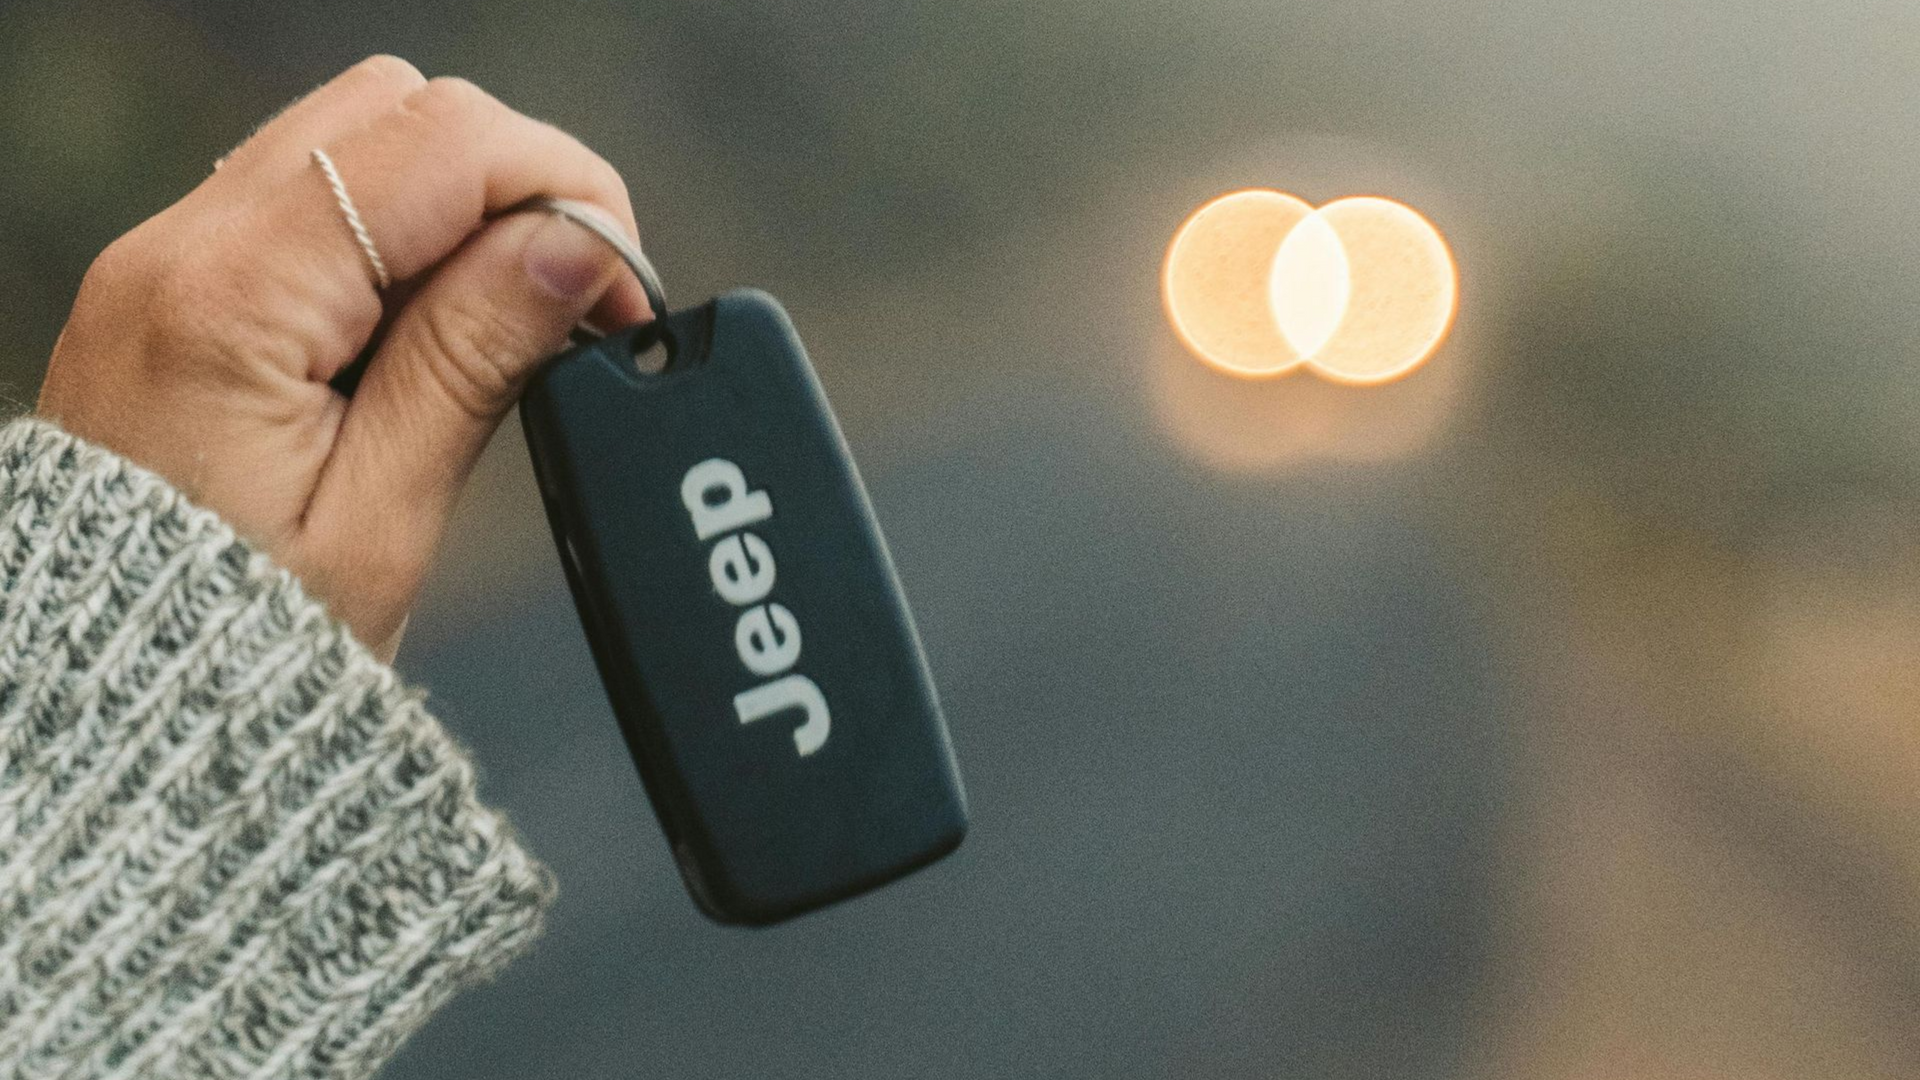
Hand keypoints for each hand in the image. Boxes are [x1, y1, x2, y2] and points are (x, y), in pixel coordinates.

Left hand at [37, 56, 651, 657]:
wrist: (114, 697)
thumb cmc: (237, 641)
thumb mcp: (382, 517)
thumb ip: (475, 359)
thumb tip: (574, 245)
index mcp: (232, 301)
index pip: (441, 146)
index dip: (564, 193)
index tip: (620, 287)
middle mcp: (181, 247)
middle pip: (398, 106)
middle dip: (519, 181)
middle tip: (576, 297)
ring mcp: (170, 255)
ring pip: (358, 130)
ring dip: (463, 199)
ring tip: (511, 315)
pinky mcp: (181, 280)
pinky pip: (314, 190)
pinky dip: (402, 226)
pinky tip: (436, 319)